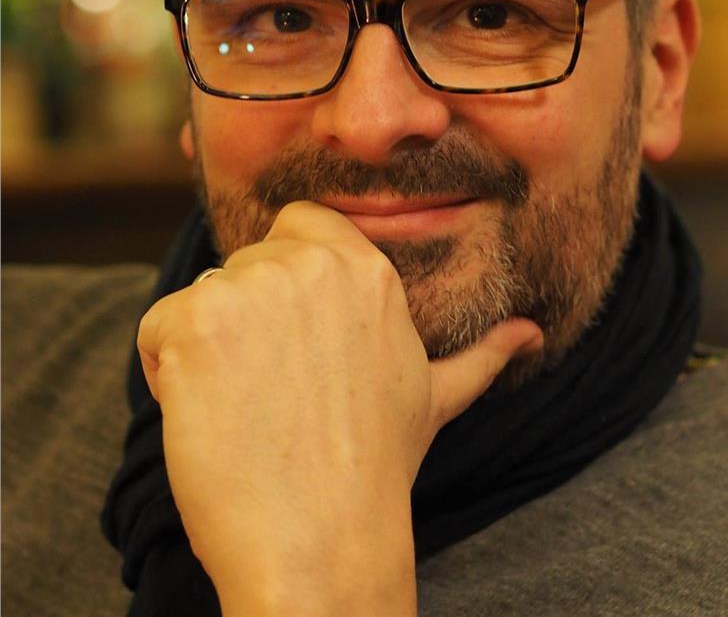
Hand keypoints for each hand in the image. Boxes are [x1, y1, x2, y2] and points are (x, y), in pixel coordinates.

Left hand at [137, 201, 541, 616]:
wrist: (321, 543)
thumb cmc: (375, 469)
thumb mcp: (434, 398)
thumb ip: (481, 355)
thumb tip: (530, 333)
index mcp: (366, 269)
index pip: (300, 224)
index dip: (286, 274)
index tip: (291, 334)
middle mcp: (310, 265)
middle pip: (248, 263)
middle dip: (248, 319)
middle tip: (273, 390)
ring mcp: (251, 289)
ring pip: (203, 295)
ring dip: (207, 347)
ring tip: (246, 408)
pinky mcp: (196, 322)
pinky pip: (158, 328)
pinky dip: (166, 370)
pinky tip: (209, 417)